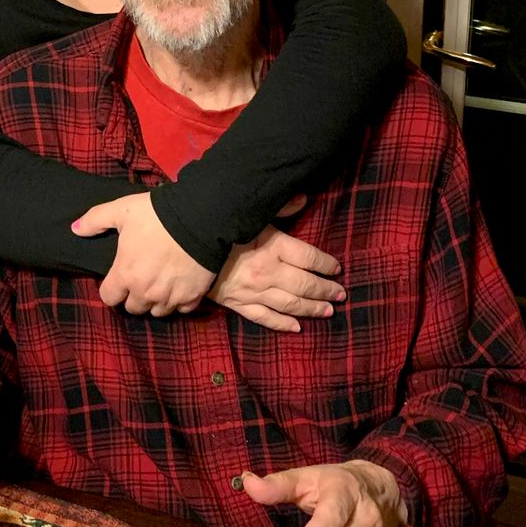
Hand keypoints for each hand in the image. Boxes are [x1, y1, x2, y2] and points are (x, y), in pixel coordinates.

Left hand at [74, 193, 214, 316]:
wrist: (199, 217)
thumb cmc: (156, 215)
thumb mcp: (121, 210)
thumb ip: (95, 220)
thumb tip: (74, 228)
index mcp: (125, 274)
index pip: (108, 298)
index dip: (112, 288)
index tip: (118, 278)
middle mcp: (145, 292)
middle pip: (133, 308)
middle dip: (134, 296)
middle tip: (142, 277)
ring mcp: (170, 297)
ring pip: (157, 311)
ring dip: (156, 300)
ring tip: (161, 283)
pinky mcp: (192, 297)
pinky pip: (181, 309)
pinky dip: (179, 301)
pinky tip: (180, 286)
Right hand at [210, 198, 343, 331]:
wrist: (184, 248)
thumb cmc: (221, 227)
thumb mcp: (251, 212)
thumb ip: (279, 207)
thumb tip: (304, 198)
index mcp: (273, 247)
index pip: (309, 258)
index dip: (326, 264)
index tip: (337, 268)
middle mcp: (268, 272)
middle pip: (305, 285)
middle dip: (326, 290)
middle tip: (341, 294)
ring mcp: (253, 292)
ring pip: (290, 304)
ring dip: (312, 308)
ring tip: (328, 311)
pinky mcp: (238, 304)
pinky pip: (265, 318)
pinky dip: (282, 324)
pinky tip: (297, 327)